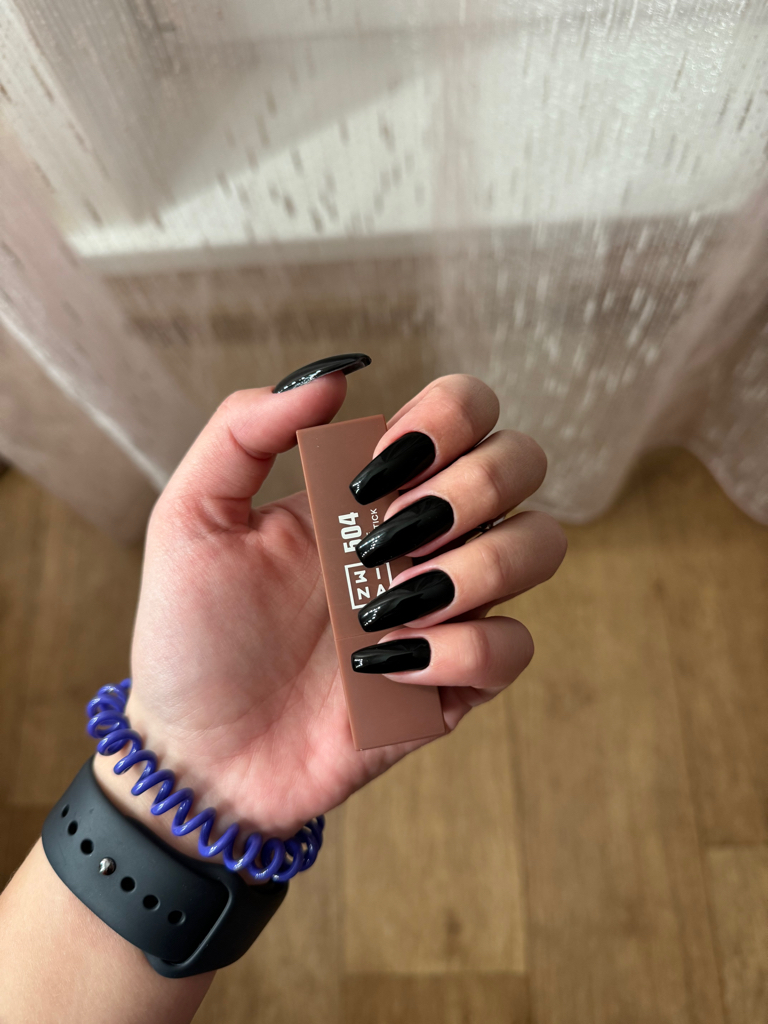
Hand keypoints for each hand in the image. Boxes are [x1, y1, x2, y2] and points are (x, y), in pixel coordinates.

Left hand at [101, 362, 565, 847]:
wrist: (199, 751)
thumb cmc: (193, 634)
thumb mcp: (192, 518)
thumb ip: (245, 430)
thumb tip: (337, 374)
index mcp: (371, 484)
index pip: (465, 407)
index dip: (445, 419)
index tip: (368, 473)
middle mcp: (424, 534)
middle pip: (522, 461)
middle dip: (466, 488)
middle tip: (380, 538)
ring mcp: (449, 606)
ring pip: (540, 544)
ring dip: (472, 567)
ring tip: (381, 607)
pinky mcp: (460, 681)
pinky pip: (513, 646)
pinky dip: (457, 650)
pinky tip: (383, 667)